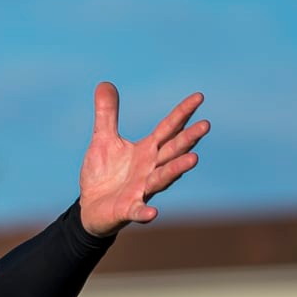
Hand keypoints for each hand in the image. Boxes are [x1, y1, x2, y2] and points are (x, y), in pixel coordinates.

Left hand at [77, 83, 208, 236]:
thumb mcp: (102, 139)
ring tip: (193, 158)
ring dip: (177, 169)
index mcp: (146, 150)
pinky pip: (138, 211)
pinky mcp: (128, 209)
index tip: (199, 97)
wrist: (90, 207)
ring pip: (162, 178)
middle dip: (188, 140)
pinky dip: (145, 213)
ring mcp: (141, 189)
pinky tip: (152, 213)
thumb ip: (107, 114)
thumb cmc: (103, 173)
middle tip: (205, 125)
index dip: (182, 113)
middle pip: (172, 152)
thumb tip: (105, 83)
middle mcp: (149, 169)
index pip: (168, 128)